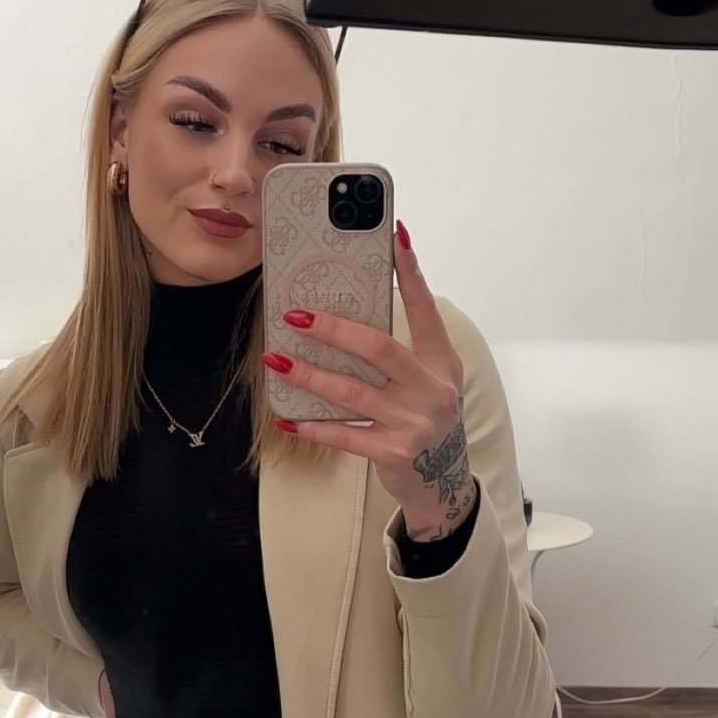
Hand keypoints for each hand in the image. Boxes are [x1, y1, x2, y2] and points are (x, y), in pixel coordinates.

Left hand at [262, 220, 476, 541]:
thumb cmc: (424, 417)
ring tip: (275, 361)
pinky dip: (313, 425)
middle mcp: (431, 388)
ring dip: (308, 375)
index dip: (410, 272)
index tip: (394, 237)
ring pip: (352, 391)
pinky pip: (344, 435)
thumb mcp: (427, 378)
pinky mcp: (393, 452)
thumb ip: (401, 349)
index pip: (424, 308)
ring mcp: (413, 422)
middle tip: (295, 316)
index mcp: (442, 360)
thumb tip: (345, 315)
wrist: (442, 481)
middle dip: (333, 329)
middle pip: (378, 348)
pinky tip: (286, 417)